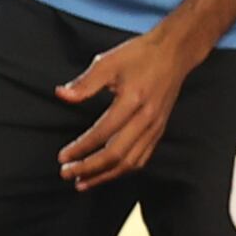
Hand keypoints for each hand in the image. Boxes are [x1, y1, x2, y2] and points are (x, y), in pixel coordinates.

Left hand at [54, 19, 207, 187]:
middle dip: (90, 168)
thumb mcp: (107, 62)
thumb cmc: (139, 56)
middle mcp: (147, 119)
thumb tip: (61, 95)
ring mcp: (155, 127)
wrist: (173, 54)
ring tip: (82, 182)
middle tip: (67, 173)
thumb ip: (84, 83)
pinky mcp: (159, 130)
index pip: (103, 133)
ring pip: (131, 161)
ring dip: (105, 175)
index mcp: (133, 102)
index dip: (81, 148)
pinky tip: (107, 173)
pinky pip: (142, 157)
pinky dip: (123, 169)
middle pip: (117, 155)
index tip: (63, 156)